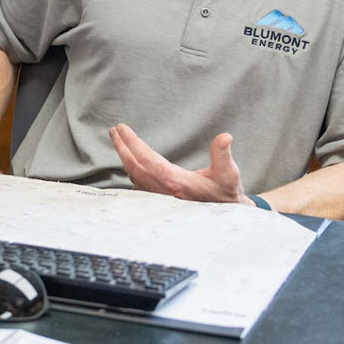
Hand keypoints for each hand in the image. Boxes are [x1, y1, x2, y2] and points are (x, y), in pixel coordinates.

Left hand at [107, 123, 247, 203]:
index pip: (147, 159)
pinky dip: (131, 171)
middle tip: (114, 130)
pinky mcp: (160, 200)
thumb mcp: (228, 173)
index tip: (121, 128)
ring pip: (134, 176)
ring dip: (124, 157)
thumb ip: (223, 154)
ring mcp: (160, 197)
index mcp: (176, 182)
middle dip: (122, 147)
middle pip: (135, 167)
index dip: (132, 143)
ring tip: (118, 140)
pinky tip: (128, 163)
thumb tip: (225, 137)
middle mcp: (164, 191)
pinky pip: (139, 184)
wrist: (227, 216)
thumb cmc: (226, 193)